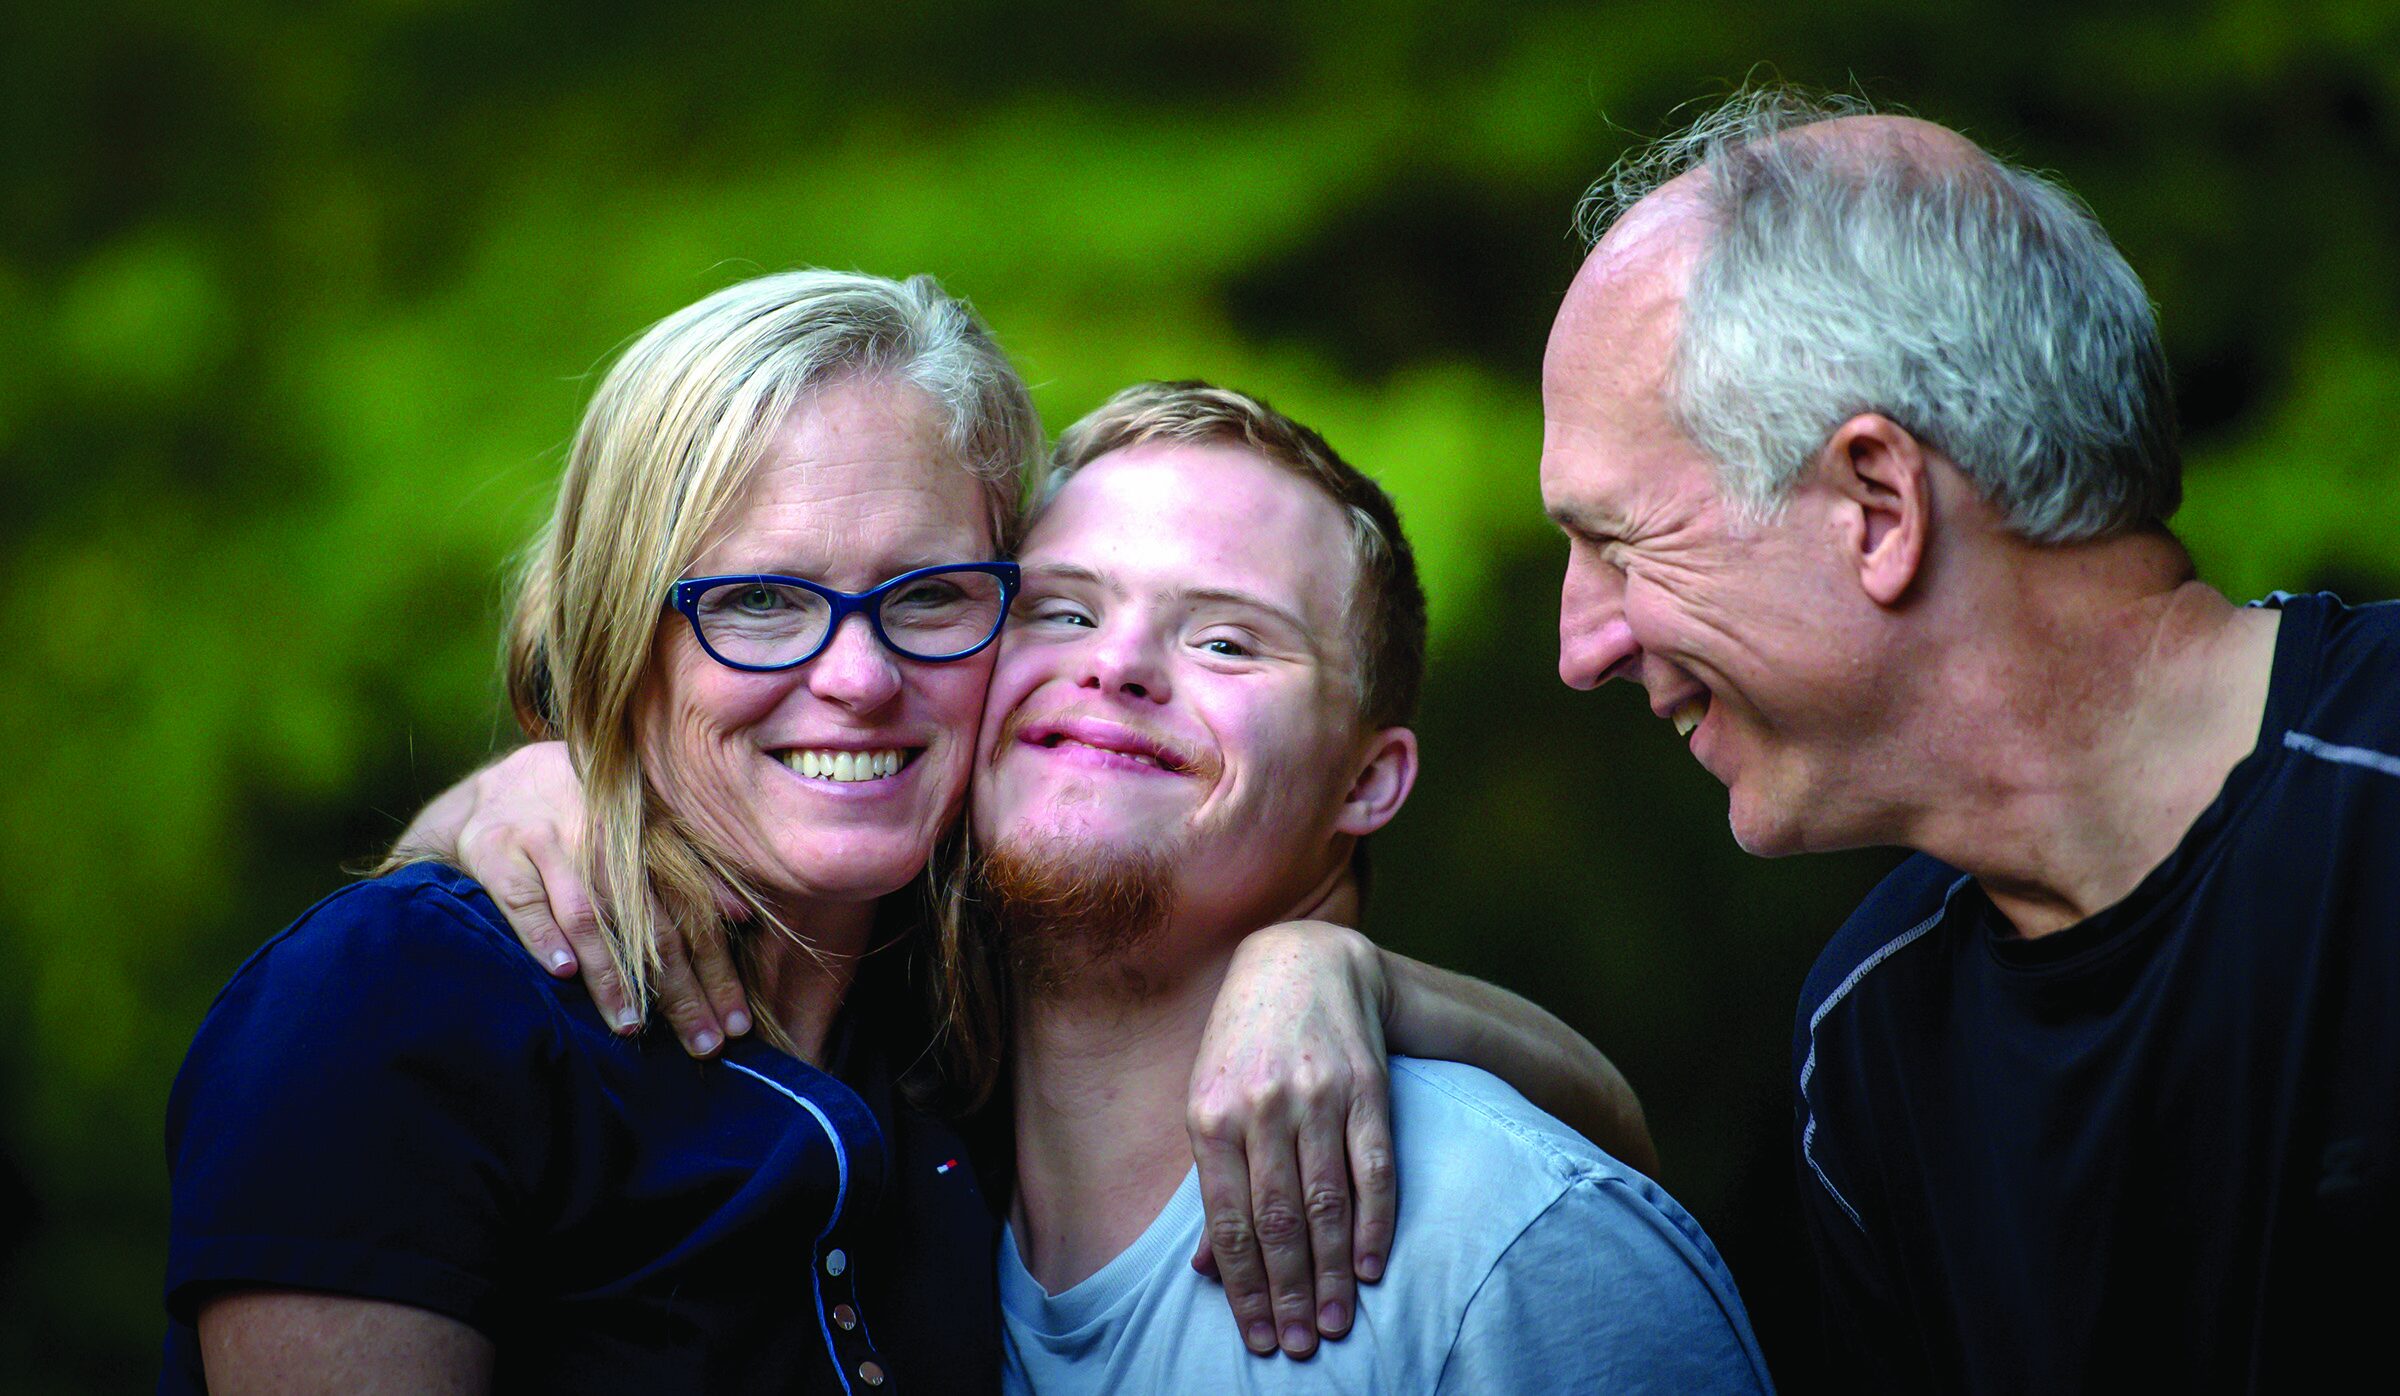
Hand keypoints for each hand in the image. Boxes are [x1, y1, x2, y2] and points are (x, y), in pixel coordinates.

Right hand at [411, 743, 750, 1054]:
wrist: (499, 788)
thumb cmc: (584, 820)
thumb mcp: (639, 833)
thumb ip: (691, 871)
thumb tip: (741, 914)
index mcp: (647, 834)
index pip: (692, 912)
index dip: (717, 970)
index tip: (736, 1022)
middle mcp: (603, 835)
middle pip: (650, 923)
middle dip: (679, 990)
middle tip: (701, 1043)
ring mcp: (548, 841)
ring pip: (588, 915)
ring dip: (611, 974)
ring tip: (632, 1024)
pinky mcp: (498, 851)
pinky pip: (524, 900)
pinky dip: (544, 937)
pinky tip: (563, 974)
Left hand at [1185, 921, 1395, 1359]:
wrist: (1302, 962)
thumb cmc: (1243, 1045)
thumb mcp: (1208, 1102)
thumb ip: (1212, 1183)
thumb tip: (1205, 1269)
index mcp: (1210, 1115)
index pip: (1230, 1221)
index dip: (1245, 1286)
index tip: (1260, 1336)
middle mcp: (1263, 1107)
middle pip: (1279, 1221)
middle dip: (1290, 1292)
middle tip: (1302, 1345)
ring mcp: (1318, 1096)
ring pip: (1327, 1203)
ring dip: (1333, 1272)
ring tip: (1338, 1324)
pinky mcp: (1367, 1088)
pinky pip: (1374, 1168)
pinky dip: (1376, 1223)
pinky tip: (1373, 1267)